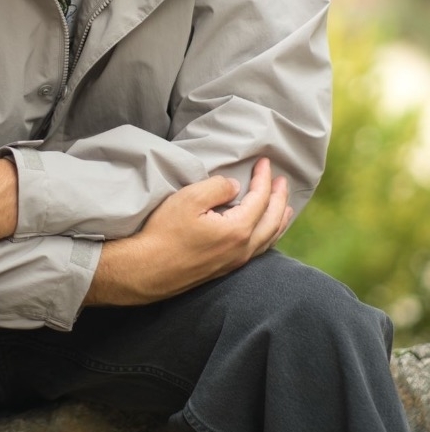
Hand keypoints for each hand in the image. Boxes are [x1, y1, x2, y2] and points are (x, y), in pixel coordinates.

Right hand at [85, 157, 290, 305]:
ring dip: (279, 219)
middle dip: (280, 198)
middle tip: (282, 181)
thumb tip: (234, 187)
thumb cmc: (164, 233)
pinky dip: (268, 236)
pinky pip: (258, 250)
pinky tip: (264, 234)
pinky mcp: (224, 269)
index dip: (264, 178)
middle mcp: (242, 249)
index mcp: (238, 230)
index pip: (260, 199)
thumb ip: (217, 188)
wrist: (146, 270)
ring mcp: (235, 262)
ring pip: (268, 239)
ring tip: (285, 208)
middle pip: (272, 220)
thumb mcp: (189, 199)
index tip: (265, 162)